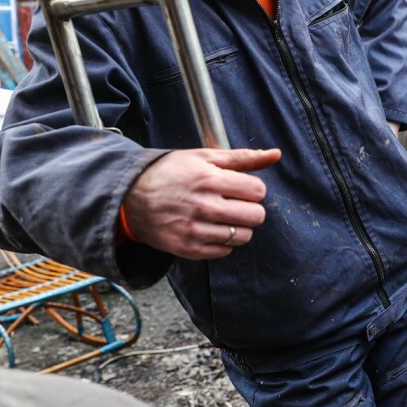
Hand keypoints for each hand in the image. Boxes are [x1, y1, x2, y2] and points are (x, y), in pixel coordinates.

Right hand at [123, 148, 281, 259]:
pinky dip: (223, 242)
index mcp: (209, 180)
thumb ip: (242, 158)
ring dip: (239, 227)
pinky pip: (224, 251)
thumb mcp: (204, 157)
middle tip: (235, 204)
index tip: (240, 188)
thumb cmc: (170, 173)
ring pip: (243, 236)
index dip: (253, 189)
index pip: (257, 191)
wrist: (130, 198)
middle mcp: (204, 206)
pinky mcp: (188, 249)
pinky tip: (211, 229)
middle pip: (256, 216)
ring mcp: (195, 230)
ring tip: (223, 217)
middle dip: (251, 209)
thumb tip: (275, 154)